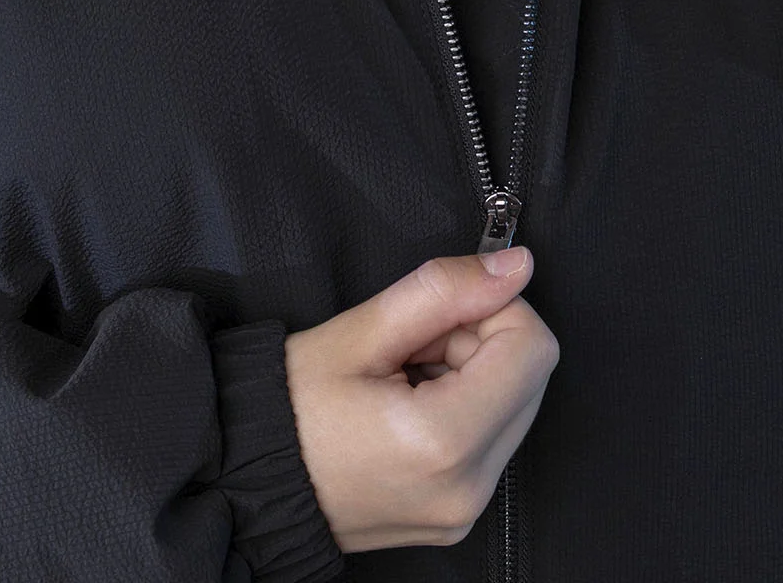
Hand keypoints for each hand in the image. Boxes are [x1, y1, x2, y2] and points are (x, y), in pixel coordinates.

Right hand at [283, 248, 558, 552]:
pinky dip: (464, 407)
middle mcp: (468, 489)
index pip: (532, 348)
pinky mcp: (458, 517)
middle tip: (412, 345)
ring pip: (515, 406)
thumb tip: (517, 264)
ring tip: (404, 376)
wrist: (250, 482)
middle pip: (530, 378)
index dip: (493, 308)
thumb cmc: (292, 405)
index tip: (439, 311)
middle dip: (480, 340)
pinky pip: (493, 441)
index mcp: (444, 442)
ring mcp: (465, 511)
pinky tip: (409, 404)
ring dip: (471, 373)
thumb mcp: (361, 331)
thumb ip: (445, 290)